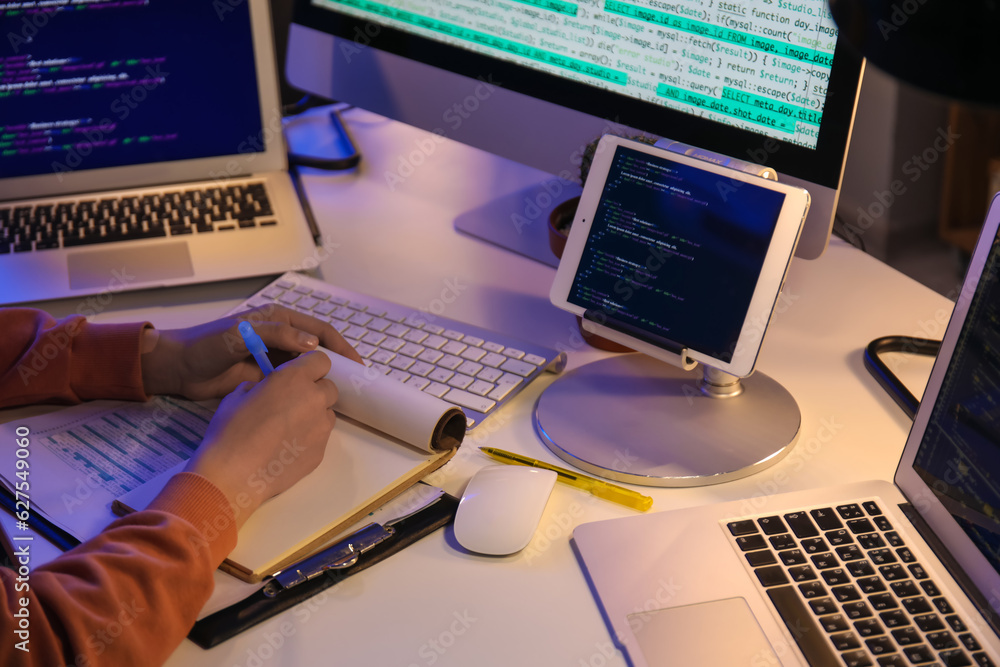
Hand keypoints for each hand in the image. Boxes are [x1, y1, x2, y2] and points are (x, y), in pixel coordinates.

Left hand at [140, 304, 361, 399]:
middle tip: (355, 383)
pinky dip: (304, 390)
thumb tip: (313, 343)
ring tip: (339, 395)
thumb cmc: (206, 345)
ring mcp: (273, 358)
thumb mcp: (241, 335)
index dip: (340, 346)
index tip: (356, 364)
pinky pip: (292, 383)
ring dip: (321, 378)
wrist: (179, 368)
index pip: (319, 330)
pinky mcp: (265, 378)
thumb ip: (276, 334)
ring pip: (306, 368)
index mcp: (279, 320)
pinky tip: (313, 403)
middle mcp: (281, 336)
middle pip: (317, 349)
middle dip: (337, 363)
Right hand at [183, 351, 337, 526]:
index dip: (310, 366)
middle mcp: (315, 399)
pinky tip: (287, 448)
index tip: (298, 374)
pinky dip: (309, 437)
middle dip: (314, 391)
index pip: (321, 360)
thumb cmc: (230, 430)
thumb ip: (260, 385)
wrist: (234, 474)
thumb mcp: (238, 395)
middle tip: (292, 402)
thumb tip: (265, 389)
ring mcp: (322, 427)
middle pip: (328, 387)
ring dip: (314, 414)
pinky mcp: (321, 451)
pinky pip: (320, 437)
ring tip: (288, 428)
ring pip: (327, 413)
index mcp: (295, 378)